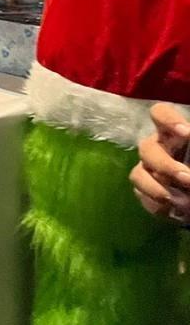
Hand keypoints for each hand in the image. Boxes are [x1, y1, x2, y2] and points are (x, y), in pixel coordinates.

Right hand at [131, 104, 189, 222]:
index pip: (160, 113)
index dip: (168, 120)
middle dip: (166, 166)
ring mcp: (147, 170)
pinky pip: (142, 197)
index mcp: (173, 134)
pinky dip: (159, 205)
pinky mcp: (144, 192)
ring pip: (138, 174)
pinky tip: (177, 211)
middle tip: (188, 179)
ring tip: (184, 203)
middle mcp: (157, 149)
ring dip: (158, 188)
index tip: (187, 133)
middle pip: (146, 149)